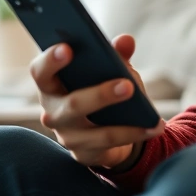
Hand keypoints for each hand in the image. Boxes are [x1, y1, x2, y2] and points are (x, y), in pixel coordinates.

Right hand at [30, 34, 164, 168]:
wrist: (106, 127)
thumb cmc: (100, 87)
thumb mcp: (109, 69)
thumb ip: (115, 54)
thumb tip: (126, 40)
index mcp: (51, 84)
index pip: (40, 72)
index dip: (50, 60)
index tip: (68, 47)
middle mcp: (53, 112)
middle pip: (72, 104)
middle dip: (100, 95)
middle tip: (127, 85)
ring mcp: (67, 136)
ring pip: (94, 131)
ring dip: (125, 124)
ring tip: (151, 116)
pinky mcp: (84, 154)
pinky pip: (110, 146)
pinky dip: (135, 135)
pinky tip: (154, 127)